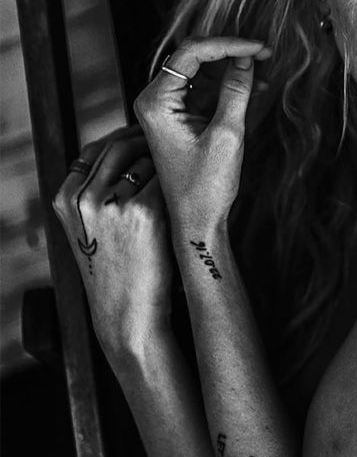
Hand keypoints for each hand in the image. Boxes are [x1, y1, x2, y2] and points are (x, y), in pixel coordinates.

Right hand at [52, 126, 173, 360]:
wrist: (128, 316)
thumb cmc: (117, 271)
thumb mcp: (89, 230)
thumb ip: (96, 193)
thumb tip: (125, 151)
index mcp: (65, 199)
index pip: (94, 150)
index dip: (121, 141)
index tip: (142, 141)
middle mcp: (85, 198)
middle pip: (119, 147)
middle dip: (146, 142)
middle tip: (170, 146)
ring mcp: (114, 204)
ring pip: (146, 159)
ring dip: (166, 161)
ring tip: (183, 167)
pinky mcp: (146, 212)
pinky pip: (167, 178)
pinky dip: (180, 179)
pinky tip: (191, 184)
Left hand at [133, 37, 271, 228]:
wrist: (196, 221)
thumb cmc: (206, 187)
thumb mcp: (228, 134)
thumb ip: (236, 91)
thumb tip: (247, 58)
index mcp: (156, 102)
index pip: (191, 53)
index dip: (228, 45)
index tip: (260, 48)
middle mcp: (154, 100)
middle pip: (193, 57)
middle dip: (230, 53)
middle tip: (264, 53)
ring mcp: (165, 107)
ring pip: (200, 70)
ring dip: (231, 68)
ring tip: (263, 73)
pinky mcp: (178, 116)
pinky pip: (202, 88)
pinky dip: (227, 85)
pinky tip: (253, 88)